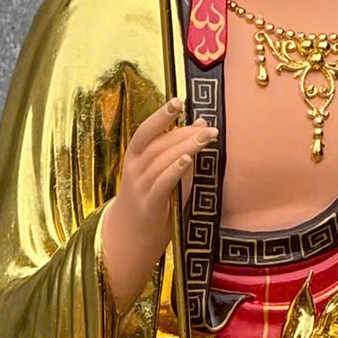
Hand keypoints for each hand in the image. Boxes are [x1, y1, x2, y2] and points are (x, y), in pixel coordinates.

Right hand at [99, 98, 215, 307]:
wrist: (129, 236)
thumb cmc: (149, 199)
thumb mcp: (160, 171)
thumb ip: (179, 149)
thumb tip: (202, 123)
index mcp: (134, 158)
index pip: (146, 131)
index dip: (161, 116)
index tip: (178, 101)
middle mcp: (134, 169)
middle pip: (159, 144)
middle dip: (184, 133)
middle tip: (208, 127)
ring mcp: (140, 187)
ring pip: (162, 161)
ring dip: (185, 147)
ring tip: (206, 138)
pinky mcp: (149, 205)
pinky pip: (162, 183)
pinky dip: (175, 170)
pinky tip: (188, 159)